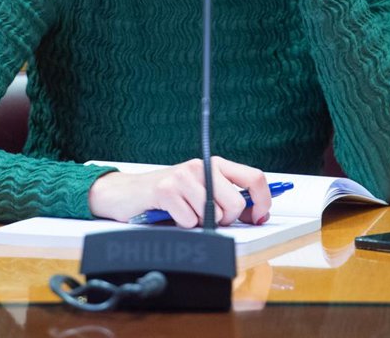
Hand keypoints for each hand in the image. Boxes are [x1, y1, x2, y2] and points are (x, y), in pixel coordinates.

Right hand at [87, 156, 272, 227]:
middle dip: (226, 220)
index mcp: (215, 164)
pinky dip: (182, 224)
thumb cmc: (168, 196)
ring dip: (199, 222)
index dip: (263, 201)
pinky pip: (189, 220)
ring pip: (212, 213)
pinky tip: (171, 214)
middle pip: (236, 202)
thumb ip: (228, 198)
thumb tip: (257, 212)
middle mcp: (201, 165)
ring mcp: (183, 175)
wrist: (127, 193)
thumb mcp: (202, 192)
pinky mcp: (166, 189)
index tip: (258, 217)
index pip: (254, 177)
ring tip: (185, 213)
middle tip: (209, 219)